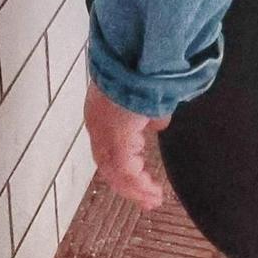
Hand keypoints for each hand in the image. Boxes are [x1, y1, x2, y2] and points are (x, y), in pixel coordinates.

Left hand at [85, 81, 170, 209]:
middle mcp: (98, 126)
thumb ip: (150, 111)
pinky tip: (151, 191)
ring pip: (116, 172)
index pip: (108, 146)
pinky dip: (138, 184)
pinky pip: (126, 171)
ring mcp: (104, 134)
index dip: (123, 164)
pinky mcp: (116, 140)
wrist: (137, 57)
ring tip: (153, 200)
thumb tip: (159, 124)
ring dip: (135, 188)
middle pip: (110, 165)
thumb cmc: (143, 69)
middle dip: (129, 185)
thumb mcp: (146, 92)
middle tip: (148, 199)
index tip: (139, 178)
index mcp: (101, 113)